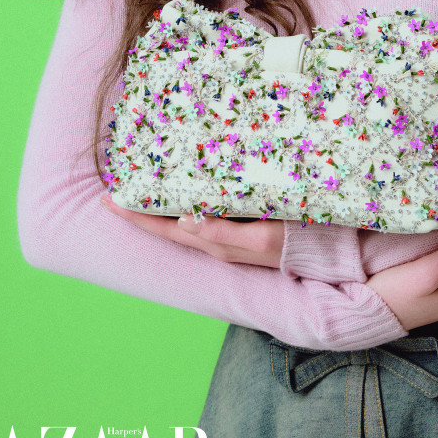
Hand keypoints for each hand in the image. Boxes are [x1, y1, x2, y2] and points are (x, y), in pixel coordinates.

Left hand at [100, 195, 284, 267]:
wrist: (331, 255)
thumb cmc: (299, 242)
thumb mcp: (263, 236)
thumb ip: (225, 231)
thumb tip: (185, 221)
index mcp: (215, 243)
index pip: (164, 229)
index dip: (134, 215)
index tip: (106, 197)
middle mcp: (216, 241)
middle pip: (167, 225)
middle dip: (140, 208)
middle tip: (116, 184)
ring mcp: (229, 236)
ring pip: (183, 220)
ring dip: (160, 204)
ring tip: (142, 183)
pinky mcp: (243, 229)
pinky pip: (204, 215)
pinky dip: (185, 202)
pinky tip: (186, 187)